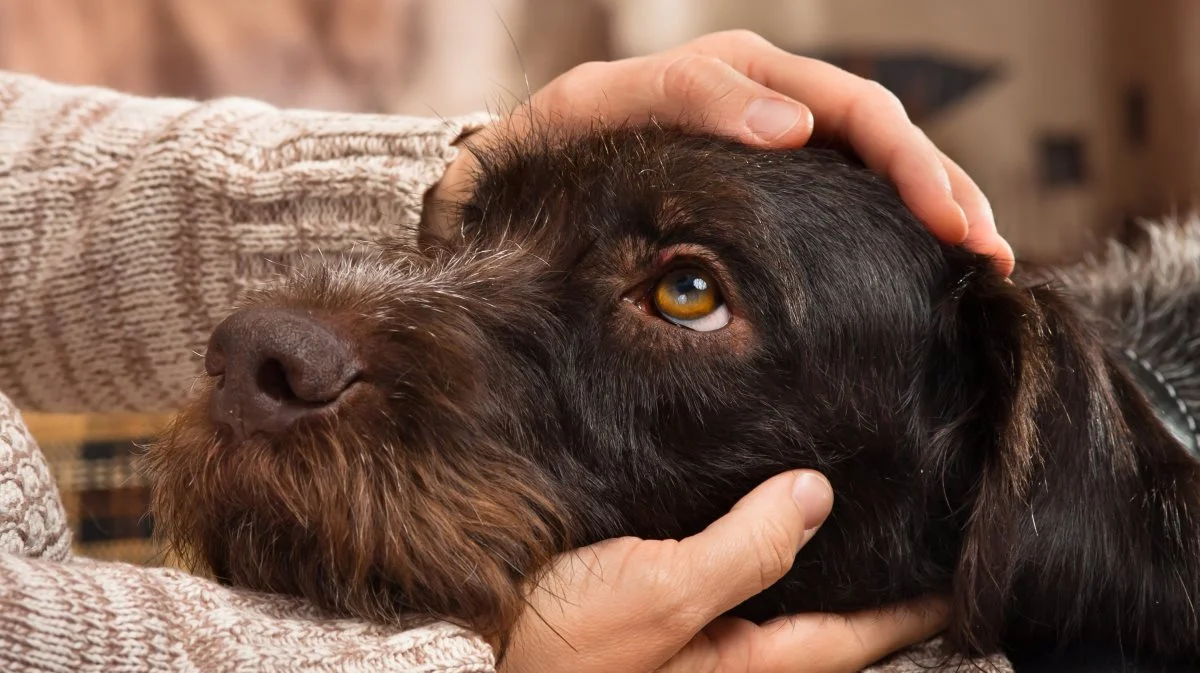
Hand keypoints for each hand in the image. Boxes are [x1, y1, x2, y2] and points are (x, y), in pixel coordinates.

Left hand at [428, 30, 1012, 273]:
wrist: (515, 179)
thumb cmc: (557, 143)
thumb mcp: (605, 106)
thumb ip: (691, 98)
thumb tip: (793, 126)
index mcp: (747, 77)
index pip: (859, 111)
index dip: (913, 165)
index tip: (950, 226)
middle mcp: (773, 106)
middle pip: (888, 140)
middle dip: (946, 192)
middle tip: (988, 257)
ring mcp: (775, 151)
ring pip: (875, 173)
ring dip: (933, 212)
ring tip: (979, 268)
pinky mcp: (766, 194)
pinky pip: (842, 204)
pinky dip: (888, 233)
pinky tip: (917, 270)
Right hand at [499, 471, 947, 672]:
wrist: (481, 646)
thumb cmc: (562, 643)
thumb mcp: (658, 596)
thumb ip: (743, 550)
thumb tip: (814, 495)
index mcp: (754, 661)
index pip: (866, 629)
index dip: (922, 596)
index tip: (971, 545)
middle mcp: (739, 653)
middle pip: (834, 611)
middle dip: (881, 566)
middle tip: (925, 505)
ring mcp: (706, 635)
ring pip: (788, 590)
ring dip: (824, 551)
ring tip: (863, 495)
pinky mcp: (669, 612)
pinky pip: (739, 575)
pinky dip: (765, 541)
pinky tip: (764, 502)